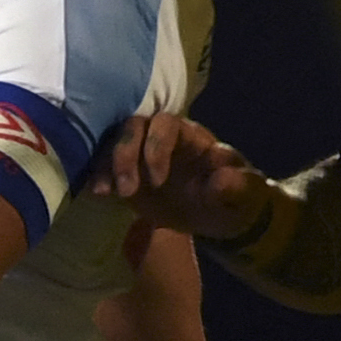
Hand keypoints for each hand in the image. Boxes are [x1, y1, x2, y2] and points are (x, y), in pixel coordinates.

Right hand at [87, 115, 270, 241]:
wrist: (221, 215)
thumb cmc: (236, 196)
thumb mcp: (244, 193)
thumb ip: (236, 185)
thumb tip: (223, 178)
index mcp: (189, 135)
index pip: (165, 124)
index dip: (156, 146)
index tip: (158, 180)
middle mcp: (161, 137)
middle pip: (133, 127)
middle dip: (124, 153)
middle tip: (126, 190)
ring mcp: (141, 154)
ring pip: (113, 143)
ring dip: (105, 164)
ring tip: (103, 192)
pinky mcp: (128, 173)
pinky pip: (106, 166)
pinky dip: (98, 175)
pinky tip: (95, 193)